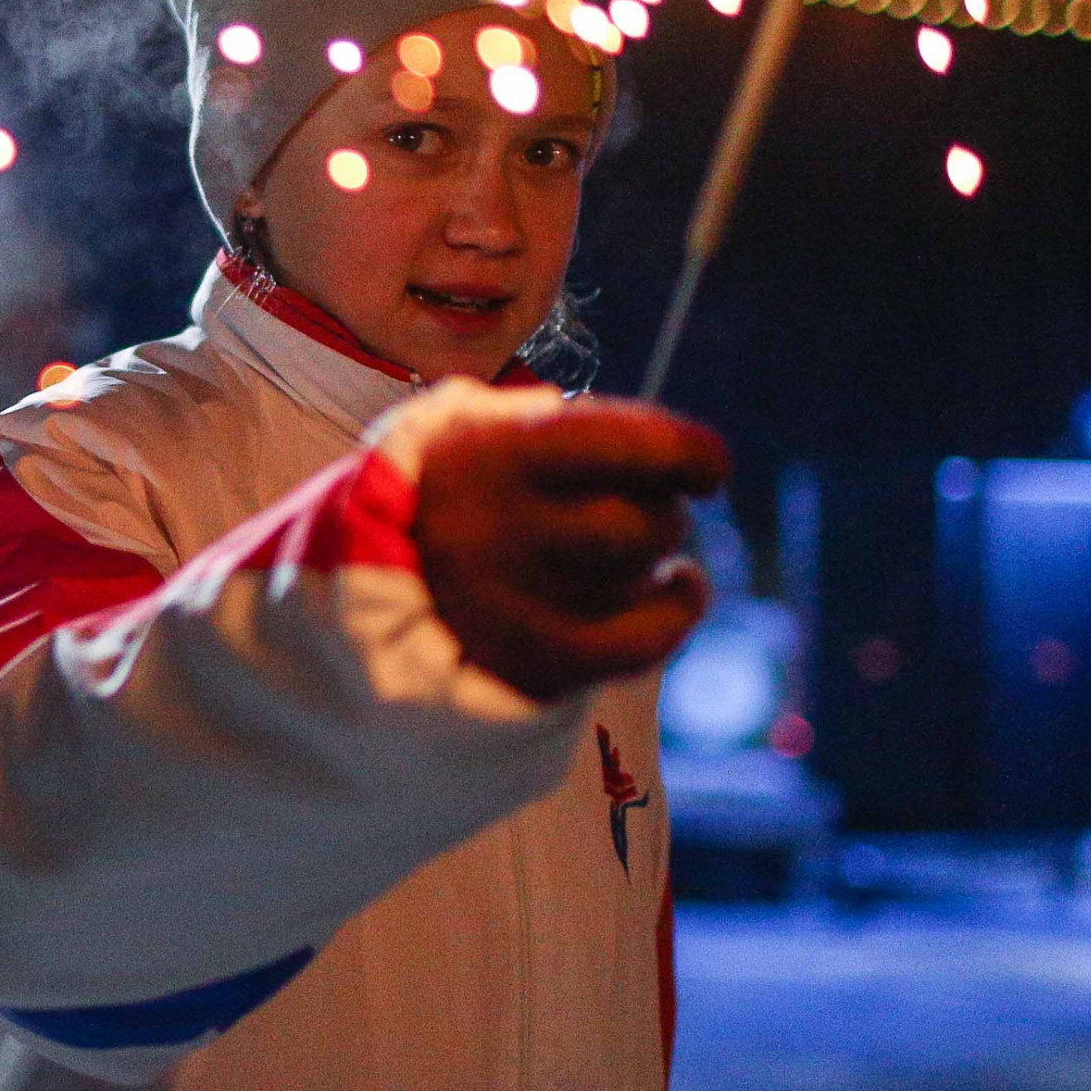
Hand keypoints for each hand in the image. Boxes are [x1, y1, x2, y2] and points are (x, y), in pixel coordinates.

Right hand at [413, 401, 729, 701]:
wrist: (379, 573)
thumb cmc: (473, 485)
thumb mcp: (496, 428)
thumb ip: (582, 429)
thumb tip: (687, 458)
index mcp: (492, 456)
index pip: (612, 446)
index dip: (682, 451)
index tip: (710, 465)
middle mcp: (497, 532)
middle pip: (638, 526)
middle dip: (665, 512)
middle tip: (647, 505)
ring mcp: (510, 606)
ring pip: (637, 579)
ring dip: (657, 556)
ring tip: (632, 544)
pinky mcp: (525, 662)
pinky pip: (636, 645)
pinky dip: (677, 613)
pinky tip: (680, 587)